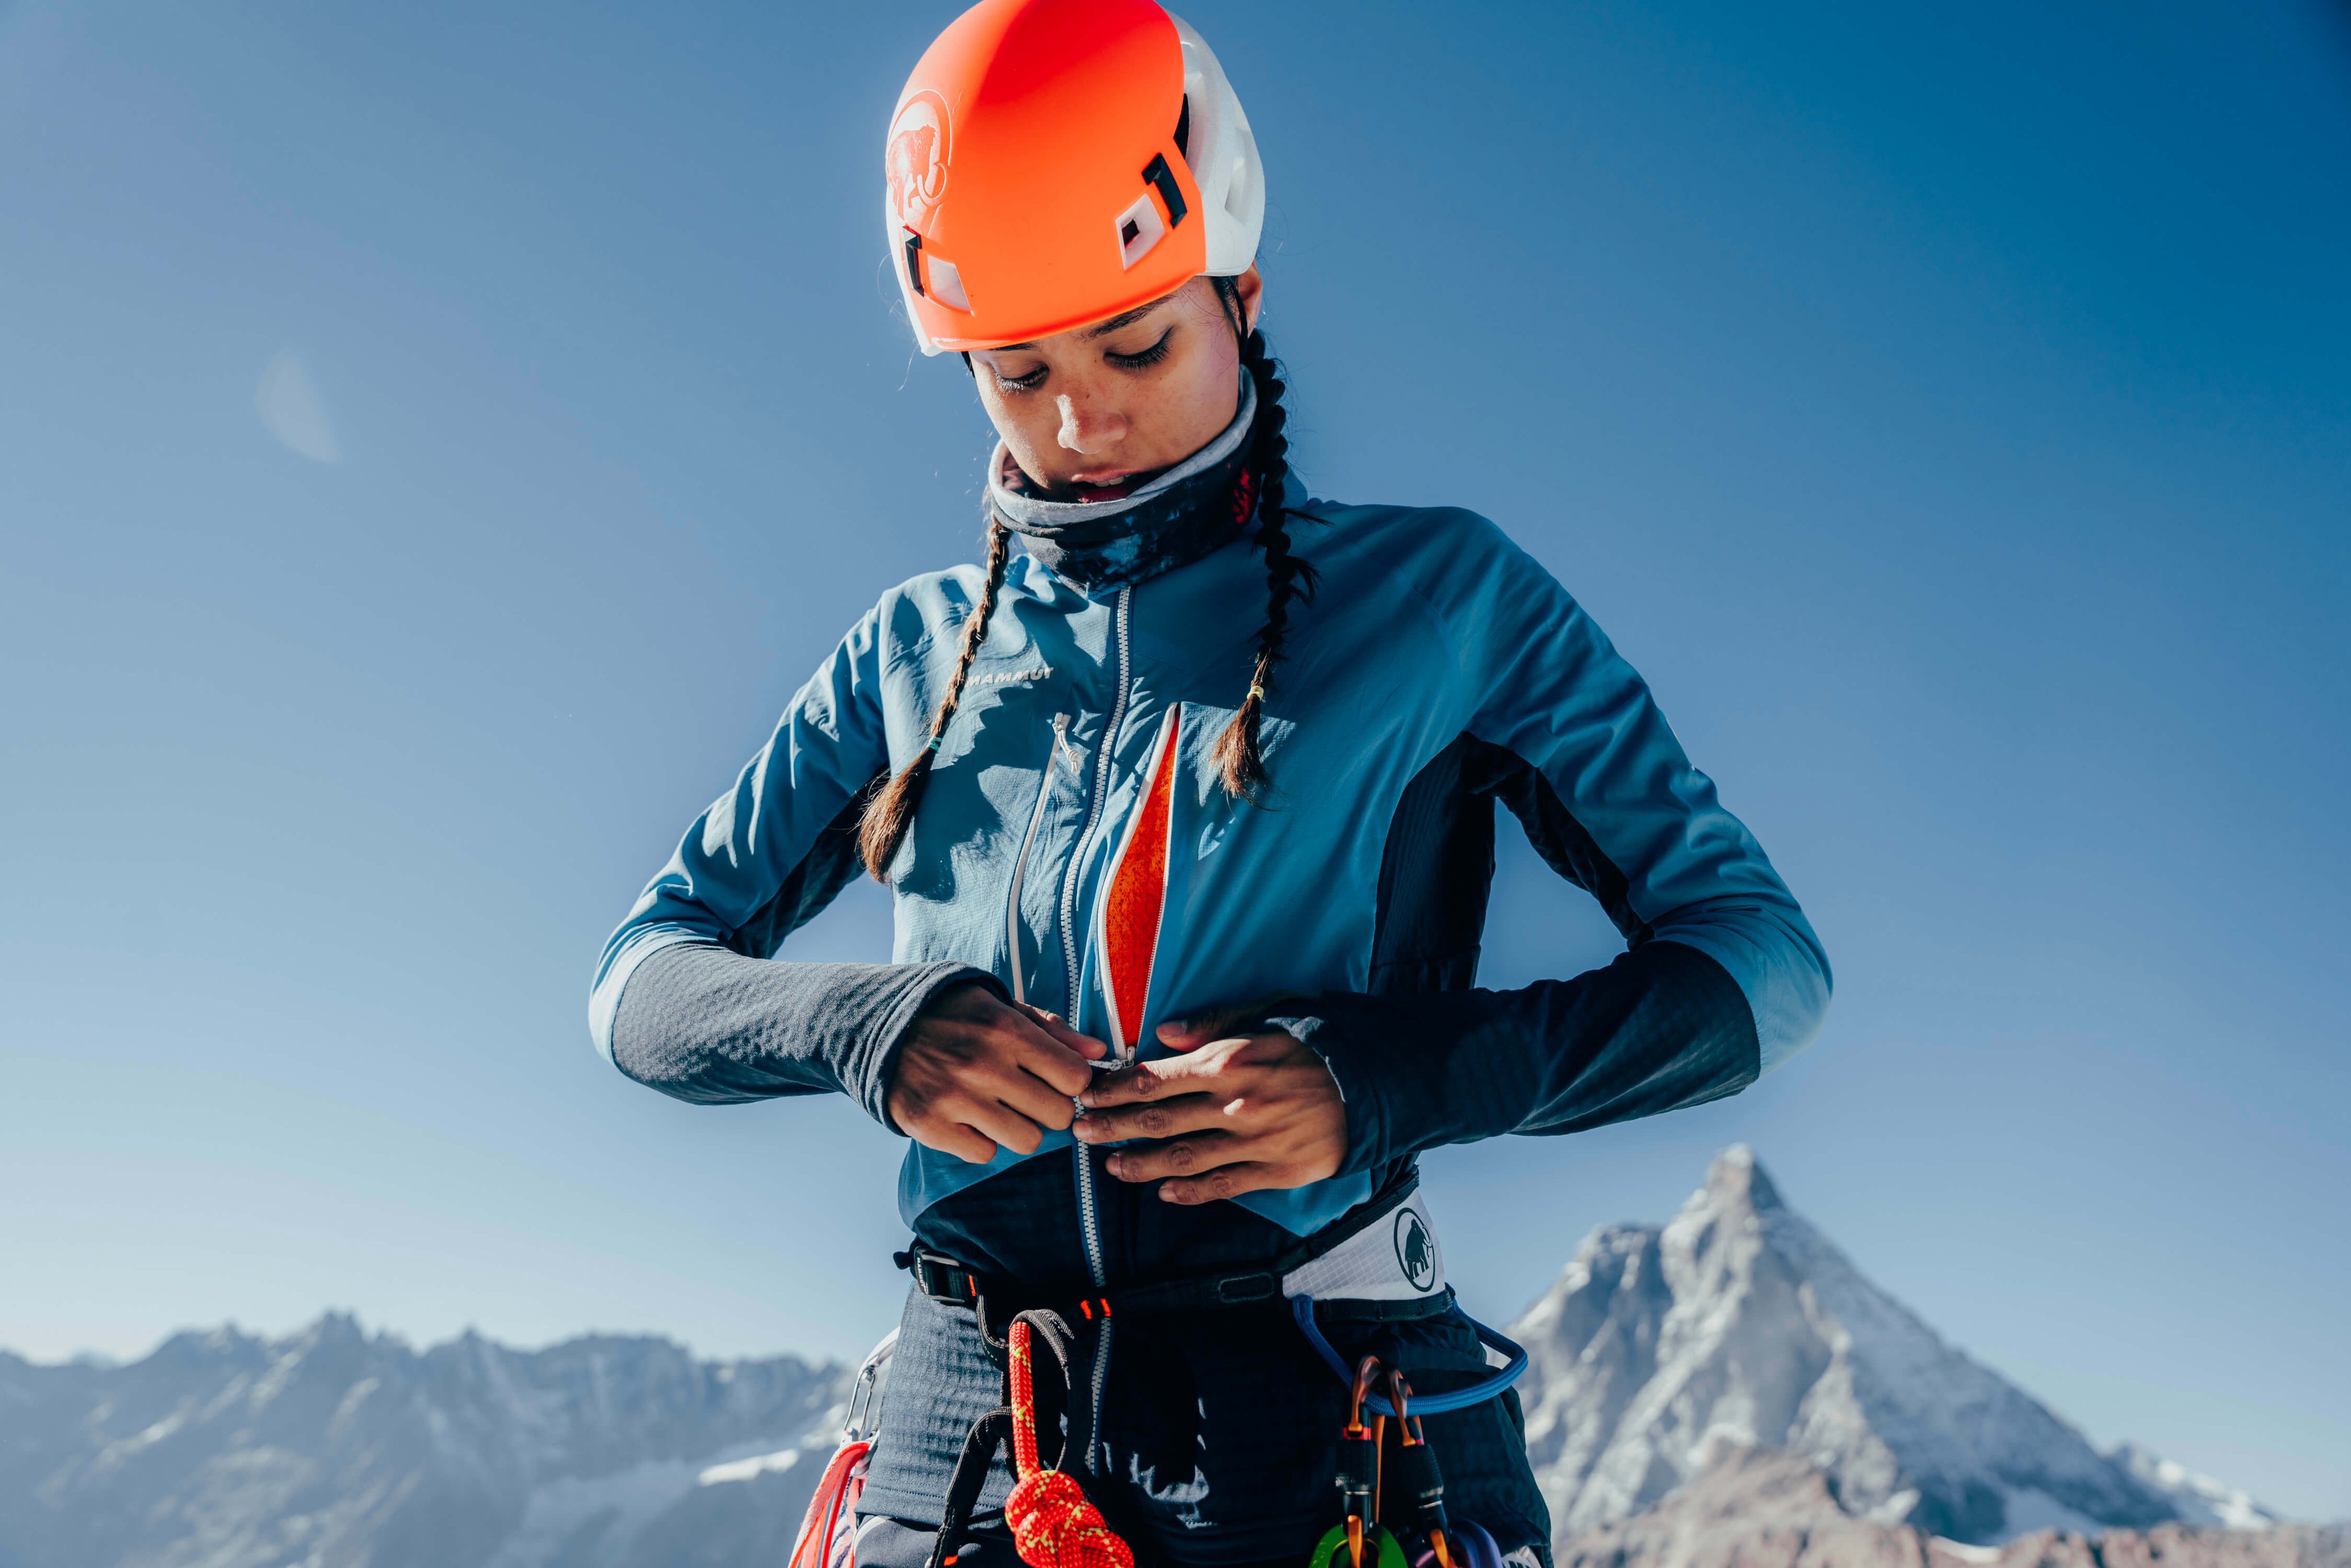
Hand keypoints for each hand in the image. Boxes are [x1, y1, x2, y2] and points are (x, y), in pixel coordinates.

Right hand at [887, 983, 1106, 1163]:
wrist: (880, 1025)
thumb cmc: (956, 1016)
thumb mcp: (1003, 1008)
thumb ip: (1054, 1030)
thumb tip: (1100, 1054)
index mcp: (1006, 1030)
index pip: (1075, 1077)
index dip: (1072, 1082)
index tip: (1055, 1077)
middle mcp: (982, 1064)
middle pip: (1057, 1115)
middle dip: (1049, 1107)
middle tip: (1027, 1095)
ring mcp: (955, 1098)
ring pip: (1026, 1141)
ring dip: (1019, 1128)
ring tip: (1000, 1108)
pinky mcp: (930, 1125)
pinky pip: (985, 1154)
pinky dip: (982, 1141)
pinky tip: (969, 1118)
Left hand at [1074, 998, 1344, 1204]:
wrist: (1374, 1085)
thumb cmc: (1317, 1044)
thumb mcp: (1268, 1016)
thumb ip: (1213, 1024)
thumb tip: (1164, 1033)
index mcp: (1229, 1062)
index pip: (1156, 1078)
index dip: (1115, 1088)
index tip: (1088, 1092)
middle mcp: (1235, 1104)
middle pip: (1158, 1120)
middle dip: (1113, 1127)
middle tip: (1080, 1131)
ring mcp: (1255, 1141)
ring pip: (1183, 1158)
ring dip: (1141, 1164)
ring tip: (1111, 1167)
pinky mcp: (1276, 1170)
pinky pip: (1223, 1185)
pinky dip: (1190, 1191)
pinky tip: (1163, 1193)